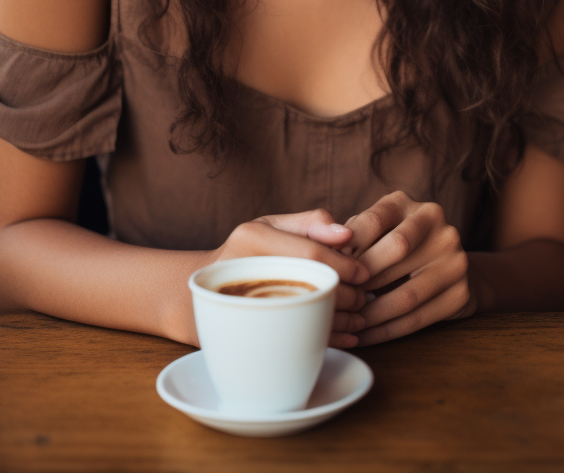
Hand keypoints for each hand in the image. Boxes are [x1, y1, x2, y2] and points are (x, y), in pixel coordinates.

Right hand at [213, 209, 369, 347]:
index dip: (344, 265)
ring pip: (306, 316)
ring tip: (359, 317)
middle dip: (347, 295)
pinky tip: (347, 337)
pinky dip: (327, 339)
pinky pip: (294, 338)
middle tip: (363, 298)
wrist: (199, 290)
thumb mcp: (271, 226)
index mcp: (254, 237)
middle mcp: (246, 268)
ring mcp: (244, 303)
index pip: (311, 254)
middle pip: (311, 286)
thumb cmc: (246, 252)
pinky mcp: (247, 333)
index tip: (364, 273)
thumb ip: (310, 223)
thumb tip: (347, 233)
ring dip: (342, 320)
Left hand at [343, 191, 472, 345]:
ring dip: (372, 313)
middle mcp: (438, 226)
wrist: (448, 268)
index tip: (329, 266)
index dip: (348, 244)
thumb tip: (328, 252)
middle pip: (395, 250)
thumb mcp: (378, 231)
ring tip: (348, 323)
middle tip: (338, 297)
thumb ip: (354, 235)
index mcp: (411, 205)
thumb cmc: (396, 248)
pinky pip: (417, 318)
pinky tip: (365, 336)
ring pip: (406, 292)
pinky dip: (387, 331)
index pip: (375, 219)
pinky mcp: (460, 293)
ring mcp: (455, 259)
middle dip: (362, 278)